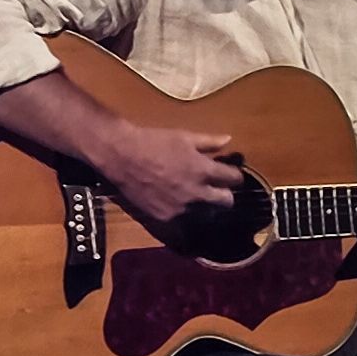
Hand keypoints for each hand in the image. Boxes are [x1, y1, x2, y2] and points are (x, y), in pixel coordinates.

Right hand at [104, 119, 248, 233]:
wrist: (122, 156)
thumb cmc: (154, 142)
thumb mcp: (184, 137)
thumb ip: (209, 142)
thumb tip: (228, 140)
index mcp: (204, 170)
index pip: (234, 179)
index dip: (234, 175)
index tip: (230, 174)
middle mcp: (197, 192)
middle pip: (226, 202)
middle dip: (226, 194)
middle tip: (218, 188)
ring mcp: (182, 208)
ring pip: (207, 214)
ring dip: (207, 206)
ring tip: (198, 197)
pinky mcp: (166, 217)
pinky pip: (184, 218)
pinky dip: (185, 211)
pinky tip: (178, 202)